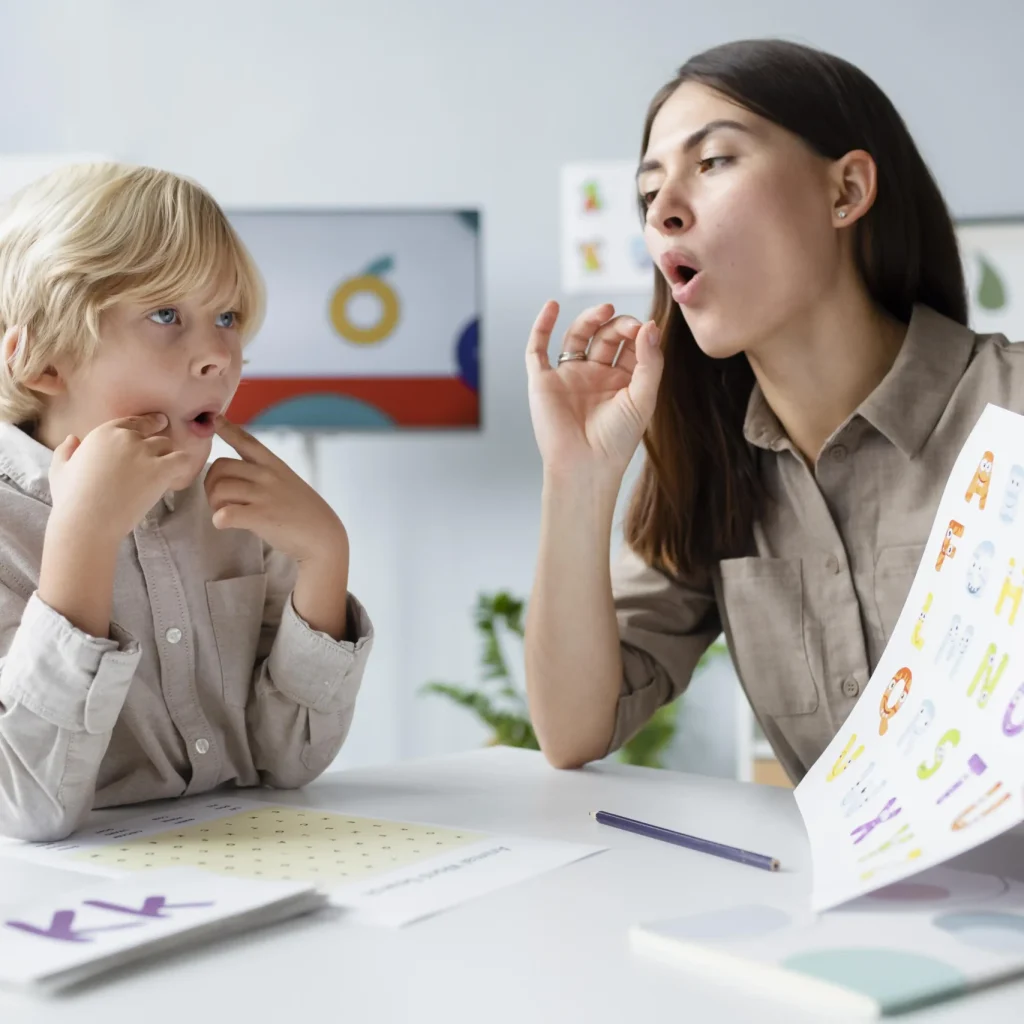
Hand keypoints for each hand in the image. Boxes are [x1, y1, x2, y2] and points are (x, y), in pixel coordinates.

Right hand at [48, 413, 192, 542]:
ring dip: (167, 457)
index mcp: (104, 433)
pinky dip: (182, 467)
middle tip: (158, 459)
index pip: (133, 422)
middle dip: (154, 446)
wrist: (87, 522)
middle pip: (152, 434)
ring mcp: (144, 453)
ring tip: (164, 473)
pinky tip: (175, 477)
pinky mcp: (160, 470)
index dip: (145, 426)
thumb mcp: (59, 470)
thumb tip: (73, 439)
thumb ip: (66, 451)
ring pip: (167, 446)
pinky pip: (182, 460)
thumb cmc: (71, 500)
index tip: (155, 427)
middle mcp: (126, 438)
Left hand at [206, 417, 347, 562]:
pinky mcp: (262, 516)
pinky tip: (223, 523)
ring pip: (219, 490)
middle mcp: (267, 475)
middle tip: (219, 500)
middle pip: (220, 467)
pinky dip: (219, 520)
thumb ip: (263, 476)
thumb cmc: (303, 513)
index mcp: (274, 465)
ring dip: (214, 504)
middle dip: (211, 484)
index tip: (215, 420)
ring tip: (224, 514)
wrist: (323, 536)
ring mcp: (264, 495)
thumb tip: (234, 479)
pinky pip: (226, 513)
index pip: (247, 441)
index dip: (228, 429)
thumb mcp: (287, 483)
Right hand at [525, 301, 662, 482]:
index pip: (630, 345)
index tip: (645, 330)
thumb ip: (650, 361)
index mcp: (620, 381)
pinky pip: (538, 348)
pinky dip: (542, 325)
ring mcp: (568, 376)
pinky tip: (552, 306)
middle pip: (605, 336)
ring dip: (590, 319)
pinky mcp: (543, 381)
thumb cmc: (617, 441)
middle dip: (618, 325)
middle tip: (628, 325)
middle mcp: (594, 376)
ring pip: (577, 336)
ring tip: (605, 310)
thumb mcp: (643, 398)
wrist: (586, 465)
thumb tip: (650, 325)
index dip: (638, 333)